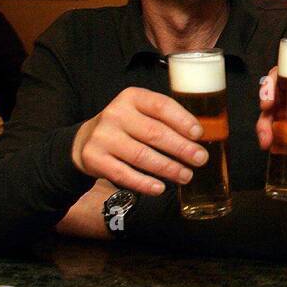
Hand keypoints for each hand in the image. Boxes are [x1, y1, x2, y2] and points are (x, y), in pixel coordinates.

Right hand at [70, 87, 207, 195]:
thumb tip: (200, 138)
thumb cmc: (126, 127)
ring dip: (167, 168)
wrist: (85, 141)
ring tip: (186, 175)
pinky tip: (160, 188)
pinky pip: (123, 174)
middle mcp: (115, 114)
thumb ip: (165, 120)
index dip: (182, 120)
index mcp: (132, 97)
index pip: (161, 106)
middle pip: (154, 133)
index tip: (199, 134)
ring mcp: (103, 136)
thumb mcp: (141, 113)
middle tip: (200, 159)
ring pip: (141, 156)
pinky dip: (144, 183)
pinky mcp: (94, 158)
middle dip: (181, 148)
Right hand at [256, 68, 286, 162]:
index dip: (271, 83)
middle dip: (264, 112)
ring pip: (271, 119)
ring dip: (265, 129)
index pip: (285, 75)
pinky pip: (278, 137)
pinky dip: (274, 144)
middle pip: (272, 98)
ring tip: (267, 143)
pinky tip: (274, 150)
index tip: (268, 99)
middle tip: (265, 128)